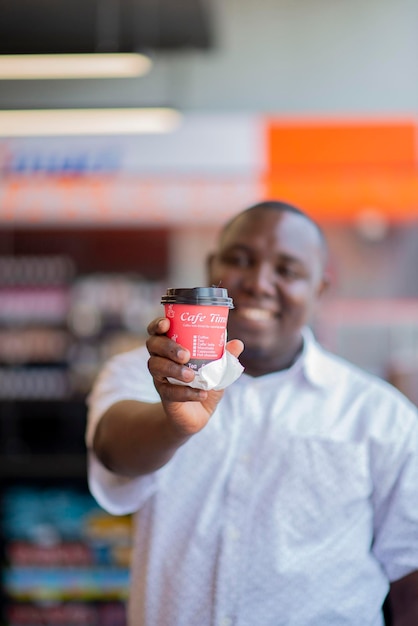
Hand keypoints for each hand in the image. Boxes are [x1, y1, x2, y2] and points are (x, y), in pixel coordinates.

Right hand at [146, 317, 243, 438]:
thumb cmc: (205, 383)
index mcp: (171, 347)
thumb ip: (226, 356)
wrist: (198, 413)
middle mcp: (161, 359)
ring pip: (156, 367)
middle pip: (153, 345)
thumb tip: (237, 343)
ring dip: (173, 369)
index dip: (157, 325)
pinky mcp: (164, 396)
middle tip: (185, 355)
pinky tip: (201, 394)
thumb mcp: (218, 369)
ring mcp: (160, 377)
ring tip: (191, 375)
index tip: (166, 323)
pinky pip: (169, 392)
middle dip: (168, 347)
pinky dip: (186, 393)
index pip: (157, 331)